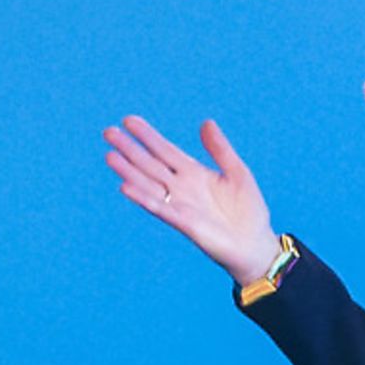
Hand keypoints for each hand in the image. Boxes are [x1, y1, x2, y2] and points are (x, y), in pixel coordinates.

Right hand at [104, 115, 279, 284]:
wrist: (256, 244)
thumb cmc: (249, 210)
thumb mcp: (238, 172)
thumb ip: (220, 149)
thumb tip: (206, 122)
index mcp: (194, 173)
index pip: (165, 150)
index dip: (148, 136)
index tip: (129, 120)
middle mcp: (181, 187)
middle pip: (150, 164)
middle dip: (130, 149)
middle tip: (108, 132)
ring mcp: (180, 205)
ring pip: (148, 184)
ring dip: (129, 171)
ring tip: (110, 156)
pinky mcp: (184, 223)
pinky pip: (160, 209)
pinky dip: (144, 198)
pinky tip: (126, 187)